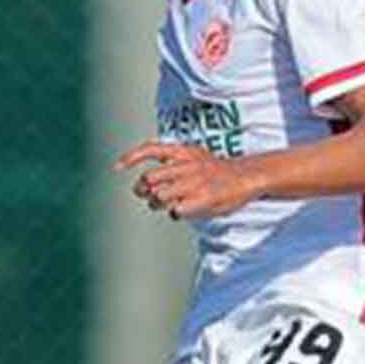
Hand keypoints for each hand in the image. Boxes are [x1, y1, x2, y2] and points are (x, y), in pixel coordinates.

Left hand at [116, 141, 254, 219]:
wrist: (247, 176)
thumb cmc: (218, 170)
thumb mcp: (195, 154)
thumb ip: (173, 159)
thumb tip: (150, 175)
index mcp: (184, 152)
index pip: (151, 150)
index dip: (131, 157)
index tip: (117, 167)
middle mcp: (187, 166)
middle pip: (149, 179)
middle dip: (142, 190)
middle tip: (146, 195)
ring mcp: (194, 183)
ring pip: (159, 197)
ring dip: (157, 204)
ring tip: (166, 205)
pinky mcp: (202, 199)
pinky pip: (176, 211)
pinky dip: (175, 213)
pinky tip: (182, 211)